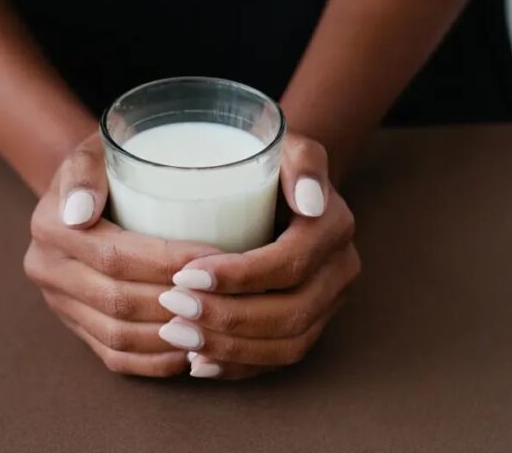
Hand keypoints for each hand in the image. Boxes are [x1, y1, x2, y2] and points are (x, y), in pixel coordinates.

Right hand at [23, 133, 218, 376]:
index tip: (219, 257)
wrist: (90, 191)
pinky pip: (114, 356)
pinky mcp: (75, 327)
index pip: (115, 254)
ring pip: (117, 335)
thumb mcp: (97, 149)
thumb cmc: (110, 164)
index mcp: (50, 225)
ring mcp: (59, 304)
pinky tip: (191, 351)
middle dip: (177, 301)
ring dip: (170, 336)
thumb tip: (80, 213)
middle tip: (228, 295)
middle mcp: (47, 269)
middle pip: (119, 299)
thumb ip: (85, 170)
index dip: (168, 261)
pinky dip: (154, 360)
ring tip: (216, 325)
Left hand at [159, 132, 359, 379]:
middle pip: (290, 313)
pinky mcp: (309, 325)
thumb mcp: (287, 144)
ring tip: (177, 336)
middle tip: (172, 309)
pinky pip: (279, 360)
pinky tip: (199, 363)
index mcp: (333, 229)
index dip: (239, 276)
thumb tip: (310, 200)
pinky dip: (239, 367)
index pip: (289, 264)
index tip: (186, 274)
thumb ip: (302, 159)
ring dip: (230, 348)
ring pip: (287, 345)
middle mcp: (339, 272)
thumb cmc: (272, 161)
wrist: (286, 185)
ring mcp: (327, 304)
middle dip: (227, 318)